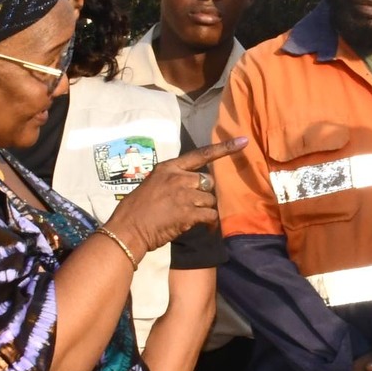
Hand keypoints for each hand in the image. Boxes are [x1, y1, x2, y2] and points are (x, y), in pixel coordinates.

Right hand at [108, 137, 246, 250]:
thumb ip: (173, 180)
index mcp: (168, 168)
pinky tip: (204, 226)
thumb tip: (193, 184)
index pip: (200, 154)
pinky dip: (210, 222)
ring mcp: (184, 195)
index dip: (224, 148)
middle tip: (193, 204)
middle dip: (205, 193)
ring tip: (190, 217)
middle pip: (208, 181)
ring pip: (210, 199)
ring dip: (205, 209)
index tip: (243, 141)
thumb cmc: (136, 209)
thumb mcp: (152, 184)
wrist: (128, 229)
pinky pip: (210, 215)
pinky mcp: (188, 213)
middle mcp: (178, 178)